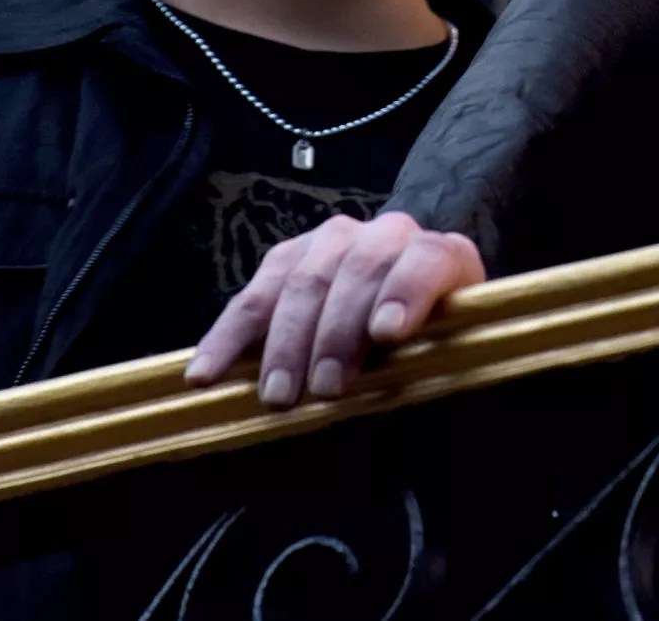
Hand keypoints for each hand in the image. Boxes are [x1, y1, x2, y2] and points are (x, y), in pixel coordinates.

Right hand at [185, 210, 485, 405]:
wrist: (411, 305)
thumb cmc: (434, 343)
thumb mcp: (451, 354)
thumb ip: (438, 370)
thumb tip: (419, 422)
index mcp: (441, 256)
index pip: (427, 259)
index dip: (406, 291)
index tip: (386, 334)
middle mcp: (388, 236)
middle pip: (358, 271)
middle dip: (336, 333)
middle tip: (324, 388)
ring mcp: (333, 242)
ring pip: (302, 280)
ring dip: (286, 341)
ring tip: (278, 395)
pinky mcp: (288, 258)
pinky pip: (254, 295)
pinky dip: (228, 337)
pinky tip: (207, 374)